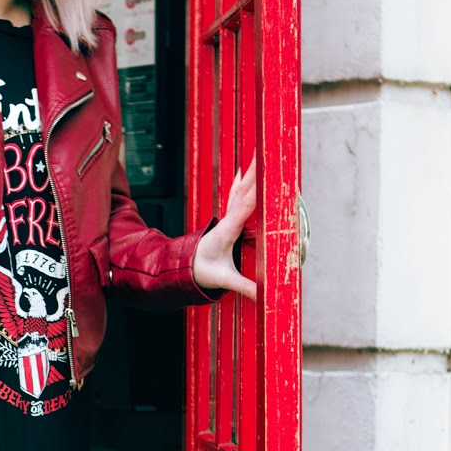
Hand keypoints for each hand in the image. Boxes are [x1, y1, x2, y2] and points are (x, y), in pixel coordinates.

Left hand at [192, 152, 256, 301]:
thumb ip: (244, 287)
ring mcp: (227, 217)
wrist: (184, 268)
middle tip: (266, 154)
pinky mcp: (229, 219)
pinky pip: (238, 195)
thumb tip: (262, 296)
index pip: (244, 208)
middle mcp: (227, 220)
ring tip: (260, 154)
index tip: (266, 179)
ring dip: (251, 173)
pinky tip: (245, 169)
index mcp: (226, 231)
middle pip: (244, 191)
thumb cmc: (202, 271)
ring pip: (241, 190)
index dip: (255, 192)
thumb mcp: (222, 279)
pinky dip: (244, 181)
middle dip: (256, 173)